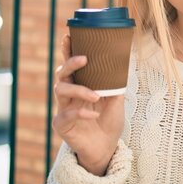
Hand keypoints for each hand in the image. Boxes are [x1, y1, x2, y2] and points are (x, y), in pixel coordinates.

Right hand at [52, 35, 124, 175]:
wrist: (106, 147)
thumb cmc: (109, 121)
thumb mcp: (116, 100)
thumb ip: (115, 84)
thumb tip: (121, 64)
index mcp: (81, 84)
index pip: (72, 65)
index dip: (68, 50)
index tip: (68, 36)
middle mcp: (69, 94)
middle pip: (62, 73)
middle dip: (70, 63)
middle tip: (84, 59)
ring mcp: (63, 108)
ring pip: (61, 90)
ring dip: (80, 90)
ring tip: (96, 96)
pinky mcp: (62, 124)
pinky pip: (66, 115)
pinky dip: (81, 113)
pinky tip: (94, 114)